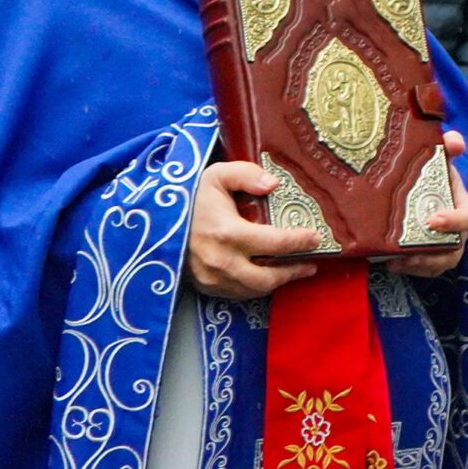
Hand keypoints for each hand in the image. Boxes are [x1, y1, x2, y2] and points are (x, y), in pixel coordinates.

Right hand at [188, 160, 322, 299]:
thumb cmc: (189, 196)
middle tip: (311, 263)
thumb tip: (273, 185)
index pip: (275, 243)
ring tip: (294, 270)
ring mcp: (210, 278)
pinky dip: (255, 287)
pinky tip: (266, 275)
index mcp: (227, 233)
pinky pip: (237, 293)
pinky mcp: (204, 287)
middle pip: (268, 278)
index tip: (316, 238)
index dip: (299, 242)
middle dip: (293, 272)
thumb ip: (246, 175)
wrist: (151, 220)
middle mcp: (220, 261)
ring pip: (253, 290)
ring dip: (276, 283)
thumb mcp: (216, 175)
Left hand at [393, 130, 467, 278]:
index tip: (432, 220)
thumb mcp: (437, 159)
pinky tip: (391, 263)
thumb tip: (454, 141)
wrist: (413, 189)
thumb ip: (446, 147)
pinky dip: (410, 269)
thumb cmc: (429, 175)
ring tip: (396, 262)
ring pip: (440, 263)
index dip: (455, 221)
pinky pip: (426, 270)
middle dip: (434, 254)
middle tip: (409, 253)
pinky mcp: (429, 256)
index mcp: (461, 205)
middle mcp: (456, 229)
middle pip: (455, 248)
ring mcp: (444, 245)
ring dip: (420, 265)